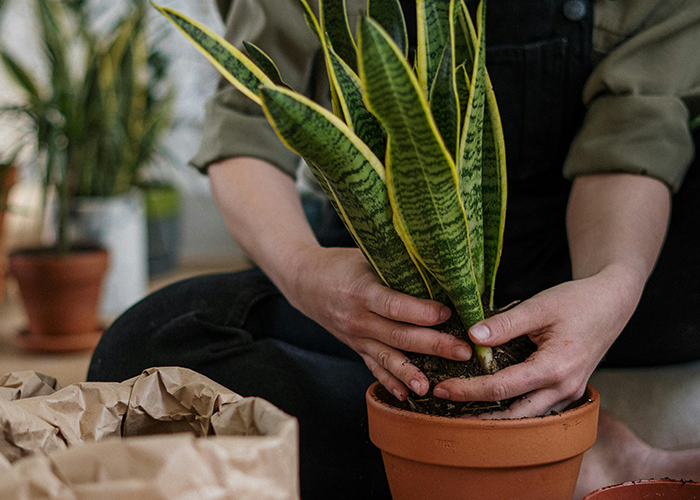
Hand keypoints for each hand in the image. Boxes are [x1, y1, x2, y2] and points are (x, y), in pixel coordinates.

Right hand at [283, 246, 473, 400]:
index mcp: (362, 291)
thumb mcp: (365, 257)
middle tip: (463, 351)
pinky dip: (390, 383)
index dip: (422, 312)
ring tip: (433, 386)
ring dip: (412, 373)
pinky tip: (407, 396)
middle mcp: (358, 318)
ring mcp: (356, 337)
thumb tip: (438, 269)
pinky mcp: (356, 348)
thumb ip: (396, 266)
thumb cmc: (341, 264)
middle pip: (399, 336)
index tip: (448, 313)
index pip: (395, 306)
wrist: (305, 281)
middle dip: (433, 345)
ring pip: (387, 358)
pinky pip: (374, 368)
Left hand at [433, 264, 642, 417]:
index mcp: (555, 368)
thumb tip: (471, 337)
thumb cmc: (578, 301)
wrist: (612, 302)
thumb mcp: (539, 306)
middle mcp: (564, 388)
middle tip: (445, 407)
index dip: (469, 390)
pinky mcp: (569, 390)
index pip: (503, 388)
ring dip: (497, 417)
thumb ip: (505, 324)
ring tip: (464, 411)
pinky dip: (516, 409)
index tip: (442, 388)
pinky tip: (494, 403)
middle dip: (478, 414)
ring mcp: (570, 393)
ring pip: (529, 417)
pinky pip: (540, 409)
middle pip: (514, 414)